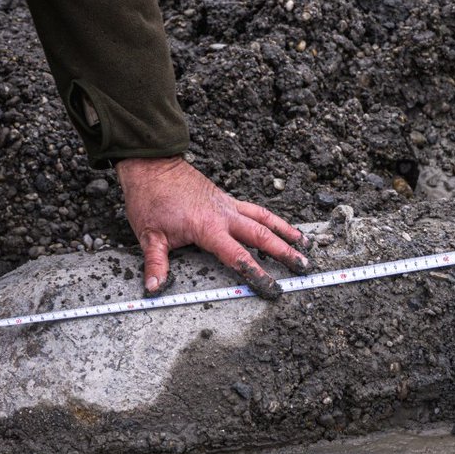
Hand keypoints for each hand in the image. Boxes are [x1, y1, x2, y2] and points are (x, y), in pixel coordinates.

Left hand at [115, 156, 310, 298]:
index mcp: (208, 227)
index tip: (273, 288)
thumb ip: (156, 263)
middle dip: (285, 253)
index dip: (257, 274)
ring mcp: (227, 204)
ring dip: (286, 231)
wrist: (151, 165)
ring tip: (306, 244)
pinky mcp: (225, 198)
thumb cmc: (149, 198)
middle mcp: (224, 215)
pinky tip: (280, 225)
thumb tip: (153, 289)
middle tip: (305, 268)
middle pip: (262, 236)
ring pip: (264, 218)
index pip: (238, 257)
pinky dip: (271, 218)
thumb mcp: (148, 235)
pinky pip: (255, 209)